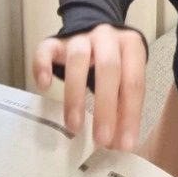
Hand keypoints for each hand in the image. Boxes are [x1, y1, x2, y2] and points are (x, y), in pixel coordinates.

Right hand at [33, 23, 147, 152]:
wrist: (94, 31)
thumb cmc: (115, 62)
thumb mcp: (126, 77)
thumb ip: (124, 105)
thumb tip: (118, 144)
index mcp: (131, 45)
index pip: (134, 81)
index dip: (130, 114)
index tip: (124, 145)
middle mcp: (107, 36)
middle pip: (108, 68)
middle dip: (106, 106)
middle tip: (101, 139)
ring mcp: (81, 37)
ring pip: (78, 59)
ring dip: (76, 94)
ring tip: (74, 126)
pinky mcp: (56, 42)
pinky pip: (46, 50)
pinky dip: (43, 67)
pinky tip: (44, 86)